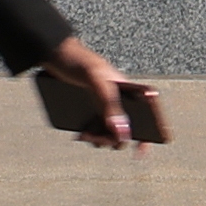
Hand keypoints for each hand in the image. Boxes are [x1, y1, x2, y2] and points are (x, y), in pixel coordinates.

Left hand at [43, 36, 159, 147]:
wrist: (53, 54)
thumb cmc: (79, 60)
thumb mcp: (95, 81)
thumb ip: (109, 105)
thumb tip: (121, 132)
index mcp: (128, 89)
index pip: (148, 111)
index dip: (151, 130)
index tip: (141, 150)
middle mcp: (119, 100)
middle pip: (126, 129)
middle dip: (113, 139)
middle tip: (96, 138)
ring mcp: (104, 107)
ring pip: (109, 133)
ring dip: (99, 140)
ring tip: (84, 135)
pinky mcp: (89, 111)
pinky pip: (95, 130)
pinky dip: (89, 136)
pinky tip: (79, 134)